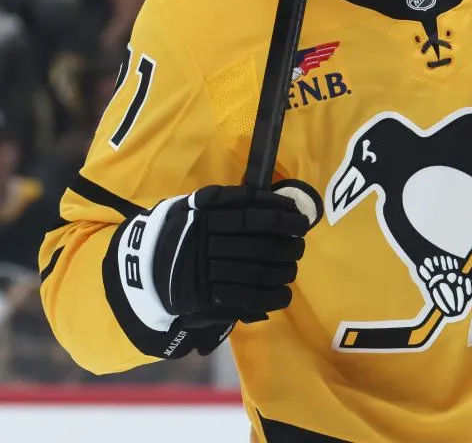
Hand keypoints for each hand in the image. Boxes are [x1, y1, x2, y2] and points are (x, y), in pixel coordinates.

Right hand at [152, 184, 310, 325]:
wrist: (144, 265)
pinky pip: (247, 298)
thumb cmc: (181, 229)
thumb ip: (234, 199)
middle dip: (289, 247)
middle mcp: (208, 245)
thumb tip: (277, 200)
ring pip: (258, 273)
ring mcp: (207, 274)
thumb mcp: (199, 204)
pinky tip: (284, 293)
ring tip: (291, 267)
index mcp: (207, 218)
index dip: (283, 220)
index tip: (302, 221)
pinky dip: (272, 297)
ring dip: (284, 271)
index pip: (254, 219)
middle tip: (299, 246)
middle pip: (261, 248)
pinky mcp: (207, 298)